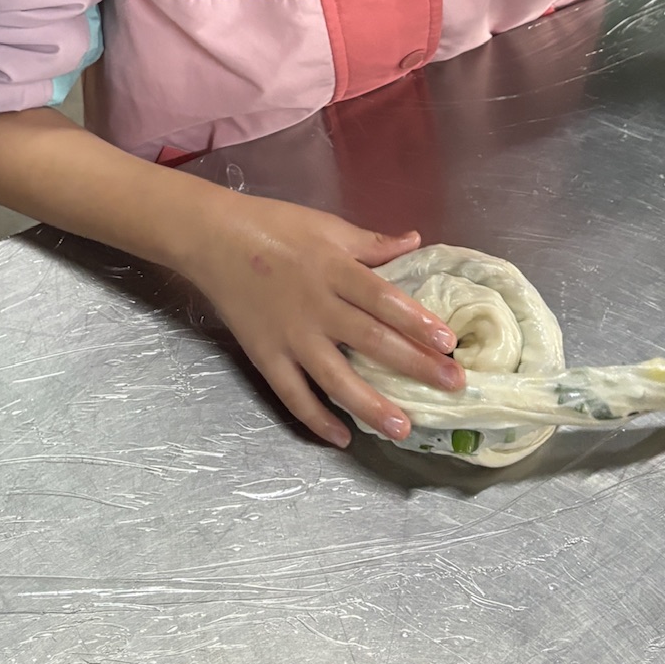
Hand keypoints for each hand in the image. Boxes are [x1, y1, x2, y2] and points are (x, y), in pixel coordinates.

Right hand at [181, 199, 464, 447]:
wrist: (212, 239)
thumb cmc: (274, 226)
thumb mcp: (326, 225)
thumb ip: (371, 243)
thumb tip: (415, 241)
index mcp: (334, 269)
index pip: (383, 299)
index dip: (417, 321)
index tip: (448, 342)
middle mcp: (316, 307)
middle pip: (371, 341)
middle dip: (414, 366)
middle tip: (452, 386)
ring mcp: (290, 337)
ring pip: (335, 378)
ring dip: (370, 405)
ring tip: (402, 428)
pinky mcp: (265, 356)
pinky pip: (293, 395)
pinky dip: (316, 419)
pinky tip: (342, 438)